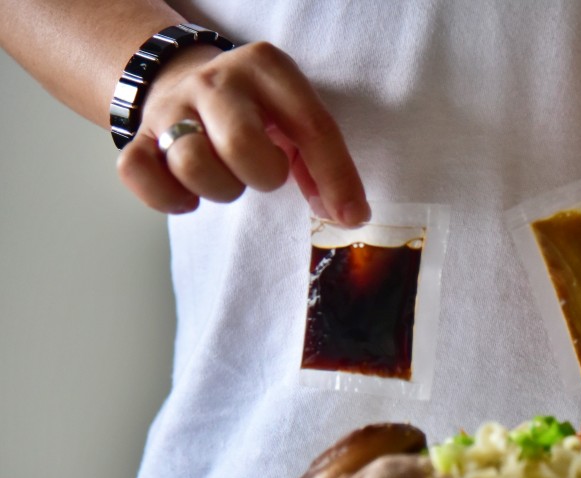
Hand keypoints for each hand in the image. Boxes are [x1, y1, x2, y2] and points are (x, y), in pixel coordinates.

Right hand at [116, 41, 368, 224]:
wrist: (184, 82)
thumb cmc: (256, 113)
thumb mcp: (293, 118)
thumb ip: (321, 164)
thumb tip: (345, 215)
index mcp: (267, 68)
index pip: (311, 126)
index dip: (336, 178)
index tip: (352, 216)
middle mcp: (216, 80)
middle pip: (240, 144)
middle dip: (262, 176)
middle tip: (263, 173)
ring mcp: (172, 107)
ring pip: (190, 162)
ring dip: (219, 189)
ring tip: (228, 178)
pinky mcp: (138, 136)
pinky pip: (139, 174)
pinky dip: (169, 198)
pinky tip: (190, 196)